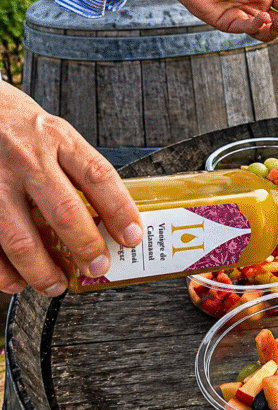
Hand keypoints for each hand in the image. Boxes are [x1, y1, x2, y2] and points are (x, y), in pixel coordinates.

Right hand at [0, 83, 142, 295]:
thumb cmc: (16, 124)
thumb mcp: (54, 133)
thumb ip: (76, 168)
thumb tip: (108, 217)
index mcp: (58, 139)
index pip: (99, 177)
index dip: (121, 211)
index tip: (133, 238)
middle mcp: (27, 158)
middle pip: (64, 210)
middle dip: (86, 247)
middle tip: (97, 268)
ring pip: (21, 237)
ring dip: (42, 269)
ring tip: (56, 285)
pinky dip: (3, 270)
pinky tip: (16, 281)